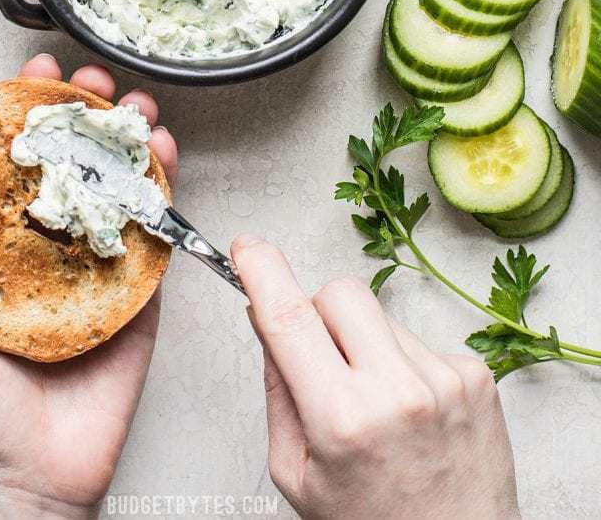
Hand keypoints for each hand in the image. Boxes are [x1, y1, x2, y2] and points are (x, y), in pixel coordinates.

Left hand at [0, 54, 178, 519]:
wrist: (33, 472)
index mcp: (8, 244)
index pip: (19, 161)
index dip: (26, 111)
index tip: (32, 75)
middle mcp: (56, 242)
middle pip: (76, 158)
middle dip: (84, 110)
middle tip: (89, 81)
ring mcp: (102, 259)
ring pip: (121, 179)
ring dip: (129, 133)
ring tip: (130, 103)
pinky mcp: (142, 286)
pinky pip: (158, 223)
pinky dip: (165, 180)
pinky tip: (162, 149)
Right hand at [232, 236, 519, 519]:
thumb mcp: (297, 475)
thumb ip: (278, 390)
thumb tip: (265, 318)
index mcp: (343, 420)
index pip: (289, 317)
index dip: (260, 270)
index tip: (247, 249)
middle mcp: (398, 391)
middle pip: (339, 291)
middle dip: (318, 312)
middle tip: (321, 359)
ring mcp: (444, 379)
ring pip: (379, 315)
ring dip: (365, 343)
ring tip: (376, 403)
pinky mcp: (476, 375)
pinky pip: (418, 339)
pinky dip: (404, 364)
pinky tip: (411, 411)